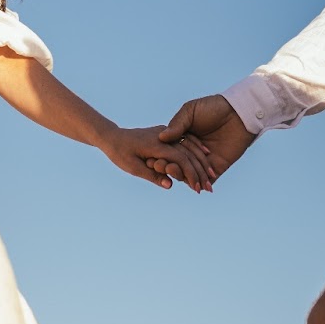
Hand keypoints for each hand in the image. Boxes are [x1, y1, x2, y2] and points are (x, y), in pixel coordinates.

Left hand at [101, 124, 215, 192]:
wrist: (112, 137)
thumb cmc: (120, 153)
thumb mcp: (133, 167)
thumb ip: (152, 175)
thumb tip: (170, 185)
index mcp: (156, 145)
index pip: (180, 159)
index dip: (190, 174)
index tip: (198, 188)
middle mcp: (164, 137)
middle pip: (188, 153)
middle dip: (200, 170)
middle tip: (210, 187)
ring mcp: (166, 134)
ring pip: (189, 146)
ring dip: (201, 160)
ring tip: (212, 175)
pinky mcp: (166, 134)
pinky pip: (184, 140)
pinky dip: (196, 149)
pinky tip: (205, 155)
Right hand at [152, 94, 255, 182]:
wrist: (238, 113)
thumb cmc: (214, 107)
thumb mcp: (191, 111)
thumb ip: (177, 124)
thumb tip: (161, 137)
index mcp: (183, 138)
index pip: (169, 150)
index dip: (160, 155)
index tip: (150, 158)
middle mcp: (192, 152)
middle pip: (176, 164)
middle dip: (166, 166)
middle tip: (159, 165)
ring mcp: (203, 161)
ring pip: (188, 174)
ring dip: (179, 175)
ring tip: (172, 170)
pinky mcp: (216, 168)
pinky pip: (205, 180)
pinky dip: (197, 184)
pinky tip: (190, 182)